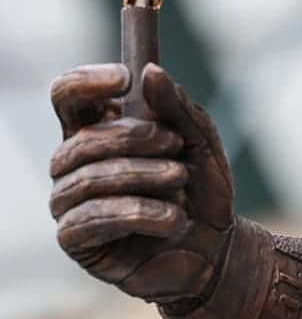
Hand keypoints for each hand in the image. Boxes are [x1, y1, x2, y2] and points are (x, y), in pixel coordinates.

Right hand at [49, 62, 234, 305]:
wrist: (218, 247)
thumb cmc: (202, 191)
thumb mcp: (200, 142)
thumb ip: (176, 107)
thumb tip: (150, 71)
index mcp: (98, 131)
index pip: (67, 96)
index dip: (87, 82)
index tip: (126, 78)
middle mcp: (74, 165)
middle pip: (82, 139)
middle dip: (134, 137)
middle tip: (176, 144)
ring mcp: (70, 202)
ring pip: (90, 179)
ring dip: (144, 176)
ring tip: (180, 182)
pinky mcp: (75, 240)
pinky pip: (91, 219)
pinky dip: (139, 213)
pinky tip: (172, 218)